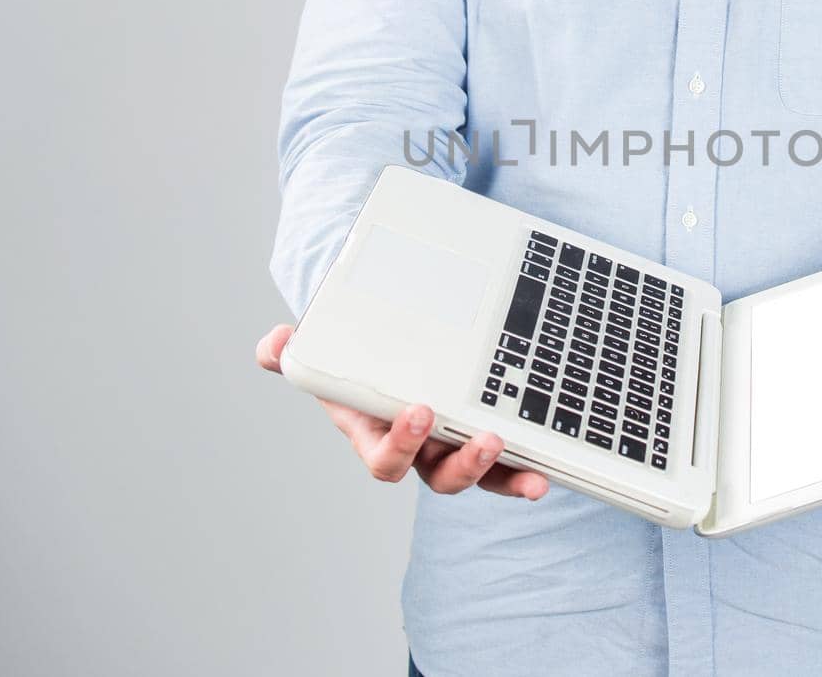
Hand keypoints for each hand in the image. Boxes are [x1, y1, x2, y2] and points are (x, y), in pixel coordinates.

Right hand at [256, 324, 548, 500]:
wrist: (377, 346)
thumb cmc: (348, 356)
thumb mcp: (319, 350)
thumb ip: (289, 352)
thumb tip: (274, 345)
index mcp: (378, 435)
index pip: (386, 459)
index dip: (402, 444)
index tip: (419, 410)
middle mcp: (420, 449)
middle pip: (442, 477)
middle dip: (466, 464)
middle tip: (488, 439)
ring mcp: (454, 443)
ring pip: (481, 476)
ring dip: (506, 477)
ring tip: (533, 474)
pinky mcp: (483, 432)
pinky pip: (509, 460)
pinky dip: (528, 466)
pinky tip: (548, 468)